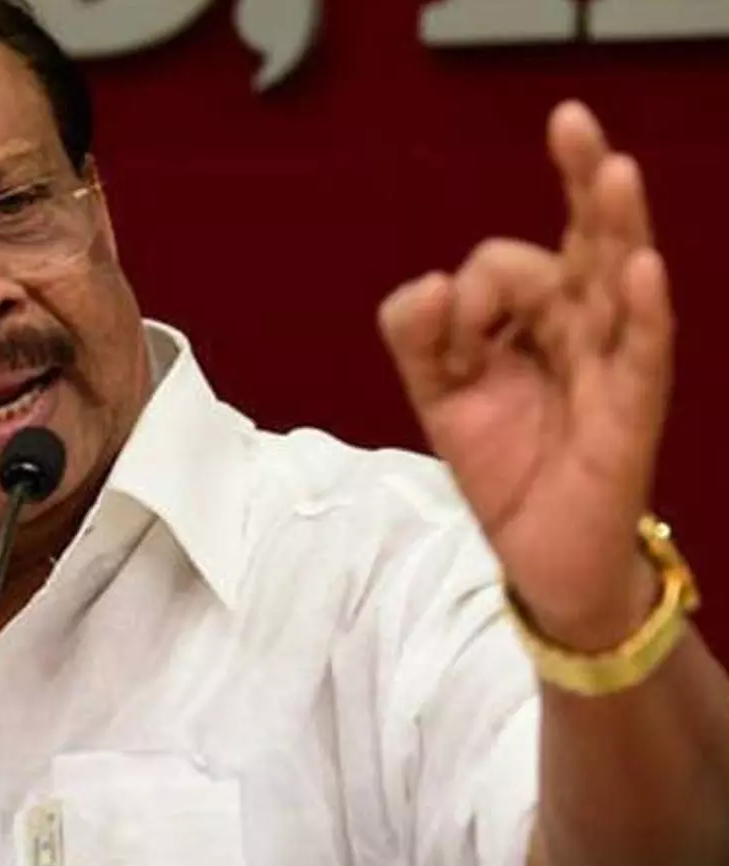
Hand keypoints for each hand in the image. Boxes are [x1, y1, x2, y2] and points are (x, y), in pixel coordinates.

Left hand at [378, 100, 674, 650]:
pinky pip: (642, 350)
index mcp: (534, 317)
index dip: (468, 291)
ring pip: (618, 279)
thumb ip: (418, 334)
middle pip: (585, 240)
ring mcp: (611, 361)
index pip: (507, 264)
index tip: (449, 340)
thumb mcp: (438, 392)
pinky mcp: (631, 408)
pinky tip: (638, 265)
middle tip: (570, 119)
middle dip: (578, 179)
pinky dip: (641, 308)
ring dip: (614, 222)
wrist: (537, 551)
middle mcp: (580, 325)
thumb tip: (430, 283)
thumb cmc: (501, 460)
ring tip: (612, 169)